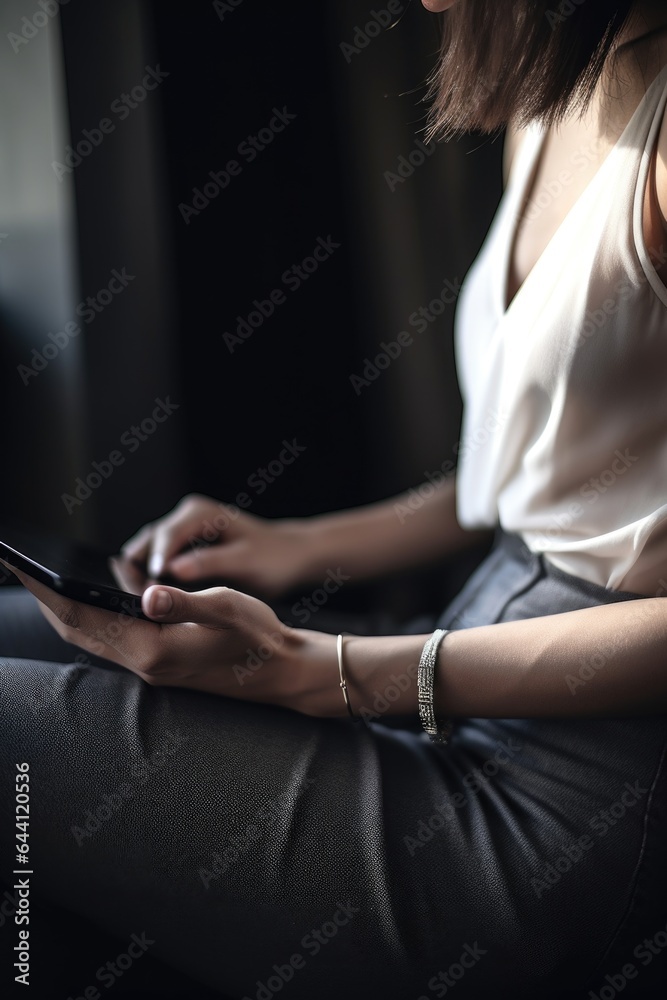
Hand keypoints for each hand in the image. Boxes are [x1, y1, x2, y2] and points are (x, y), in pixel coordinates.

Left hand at [0, 559, 312, 706]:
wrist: (284, 673)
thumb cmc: (261, 639)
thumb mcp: (228, 610)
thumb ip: (185, 602)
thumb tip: (145, 594)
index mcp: (154, 649)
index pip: (85, 617)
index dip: (50, 591)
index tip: (23, 567)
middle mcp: (145, 663)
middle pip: (78, 630)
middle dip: (46, 599)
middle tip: (19, 568)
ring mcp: (151, 668)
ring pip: (92, 638)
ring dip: (65, 610)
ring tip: (44, 582)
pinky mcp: (161, 664)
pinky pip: (112, 641)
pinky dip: (92, 619)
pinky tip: (92, 600)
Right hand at [121, 494, 312, 597]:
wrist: (289, 557)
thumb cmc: (273, 559)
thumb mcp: (245, 562)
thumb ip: (210, 563)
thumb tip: (173, 570)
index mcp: (199, 513)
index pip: (164, 536)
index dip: (152, 564)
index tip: (148, 593)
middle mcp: (184, 517)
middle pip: (145, 544)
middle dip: (139, 572)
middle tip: (141, 606)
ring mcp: (180, 532)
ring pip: (145, 554)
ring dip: (141, 578)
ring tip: (146, 608)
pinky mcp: (180, 549)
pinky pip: (155, 563)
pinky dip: (151, 581)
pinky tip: (157, 605)